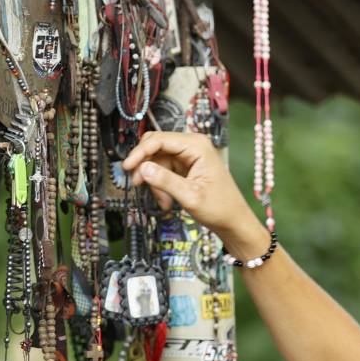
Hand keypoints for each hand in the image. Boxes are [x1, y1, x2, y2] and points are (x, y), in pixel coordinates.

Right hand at [122, 131, 268, 255]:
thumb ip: (165, 181)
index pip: (159, 139)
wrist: (233, 220)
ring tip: (162, 201)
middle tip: (137, 183)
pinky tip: (166, 200)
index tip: (127, 167)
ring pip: (156, 160)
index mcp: (197, 145)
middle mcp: (192, 146)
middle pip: (155, 146)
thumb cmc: (220, 207)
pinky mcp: (185, 166)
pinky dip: (160, 186)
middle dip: (144, 165)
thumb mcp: (190, 196)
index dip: (140, 152)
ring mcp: (188, 156)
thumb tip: (143, 168)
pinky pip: (162, 170)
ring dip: (154, 181)